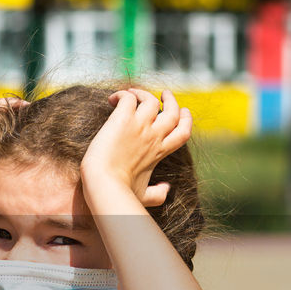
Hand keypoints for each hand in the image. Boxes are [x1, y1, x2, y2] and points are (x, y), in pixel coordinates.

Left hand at [80, 88, 191, 207]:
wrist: (104, 185)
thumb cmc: (121, 193)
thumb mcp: (144, 196)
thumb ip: (158, 194)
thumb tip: (166, 189)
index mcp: (160, 152)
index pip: (182, 132)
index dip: (186, 120)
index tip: (183, 111)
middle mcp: (153, 136)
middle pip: (173, 111)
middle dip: (171, 100)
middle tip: (165, 94)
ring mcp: (139, 125)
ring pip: (151, 100)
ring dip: (143, 94)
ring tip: (132, 93)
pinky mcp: (122, 119)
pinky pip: (128, 97)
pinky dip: (122, 94)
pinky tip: (112, 99)